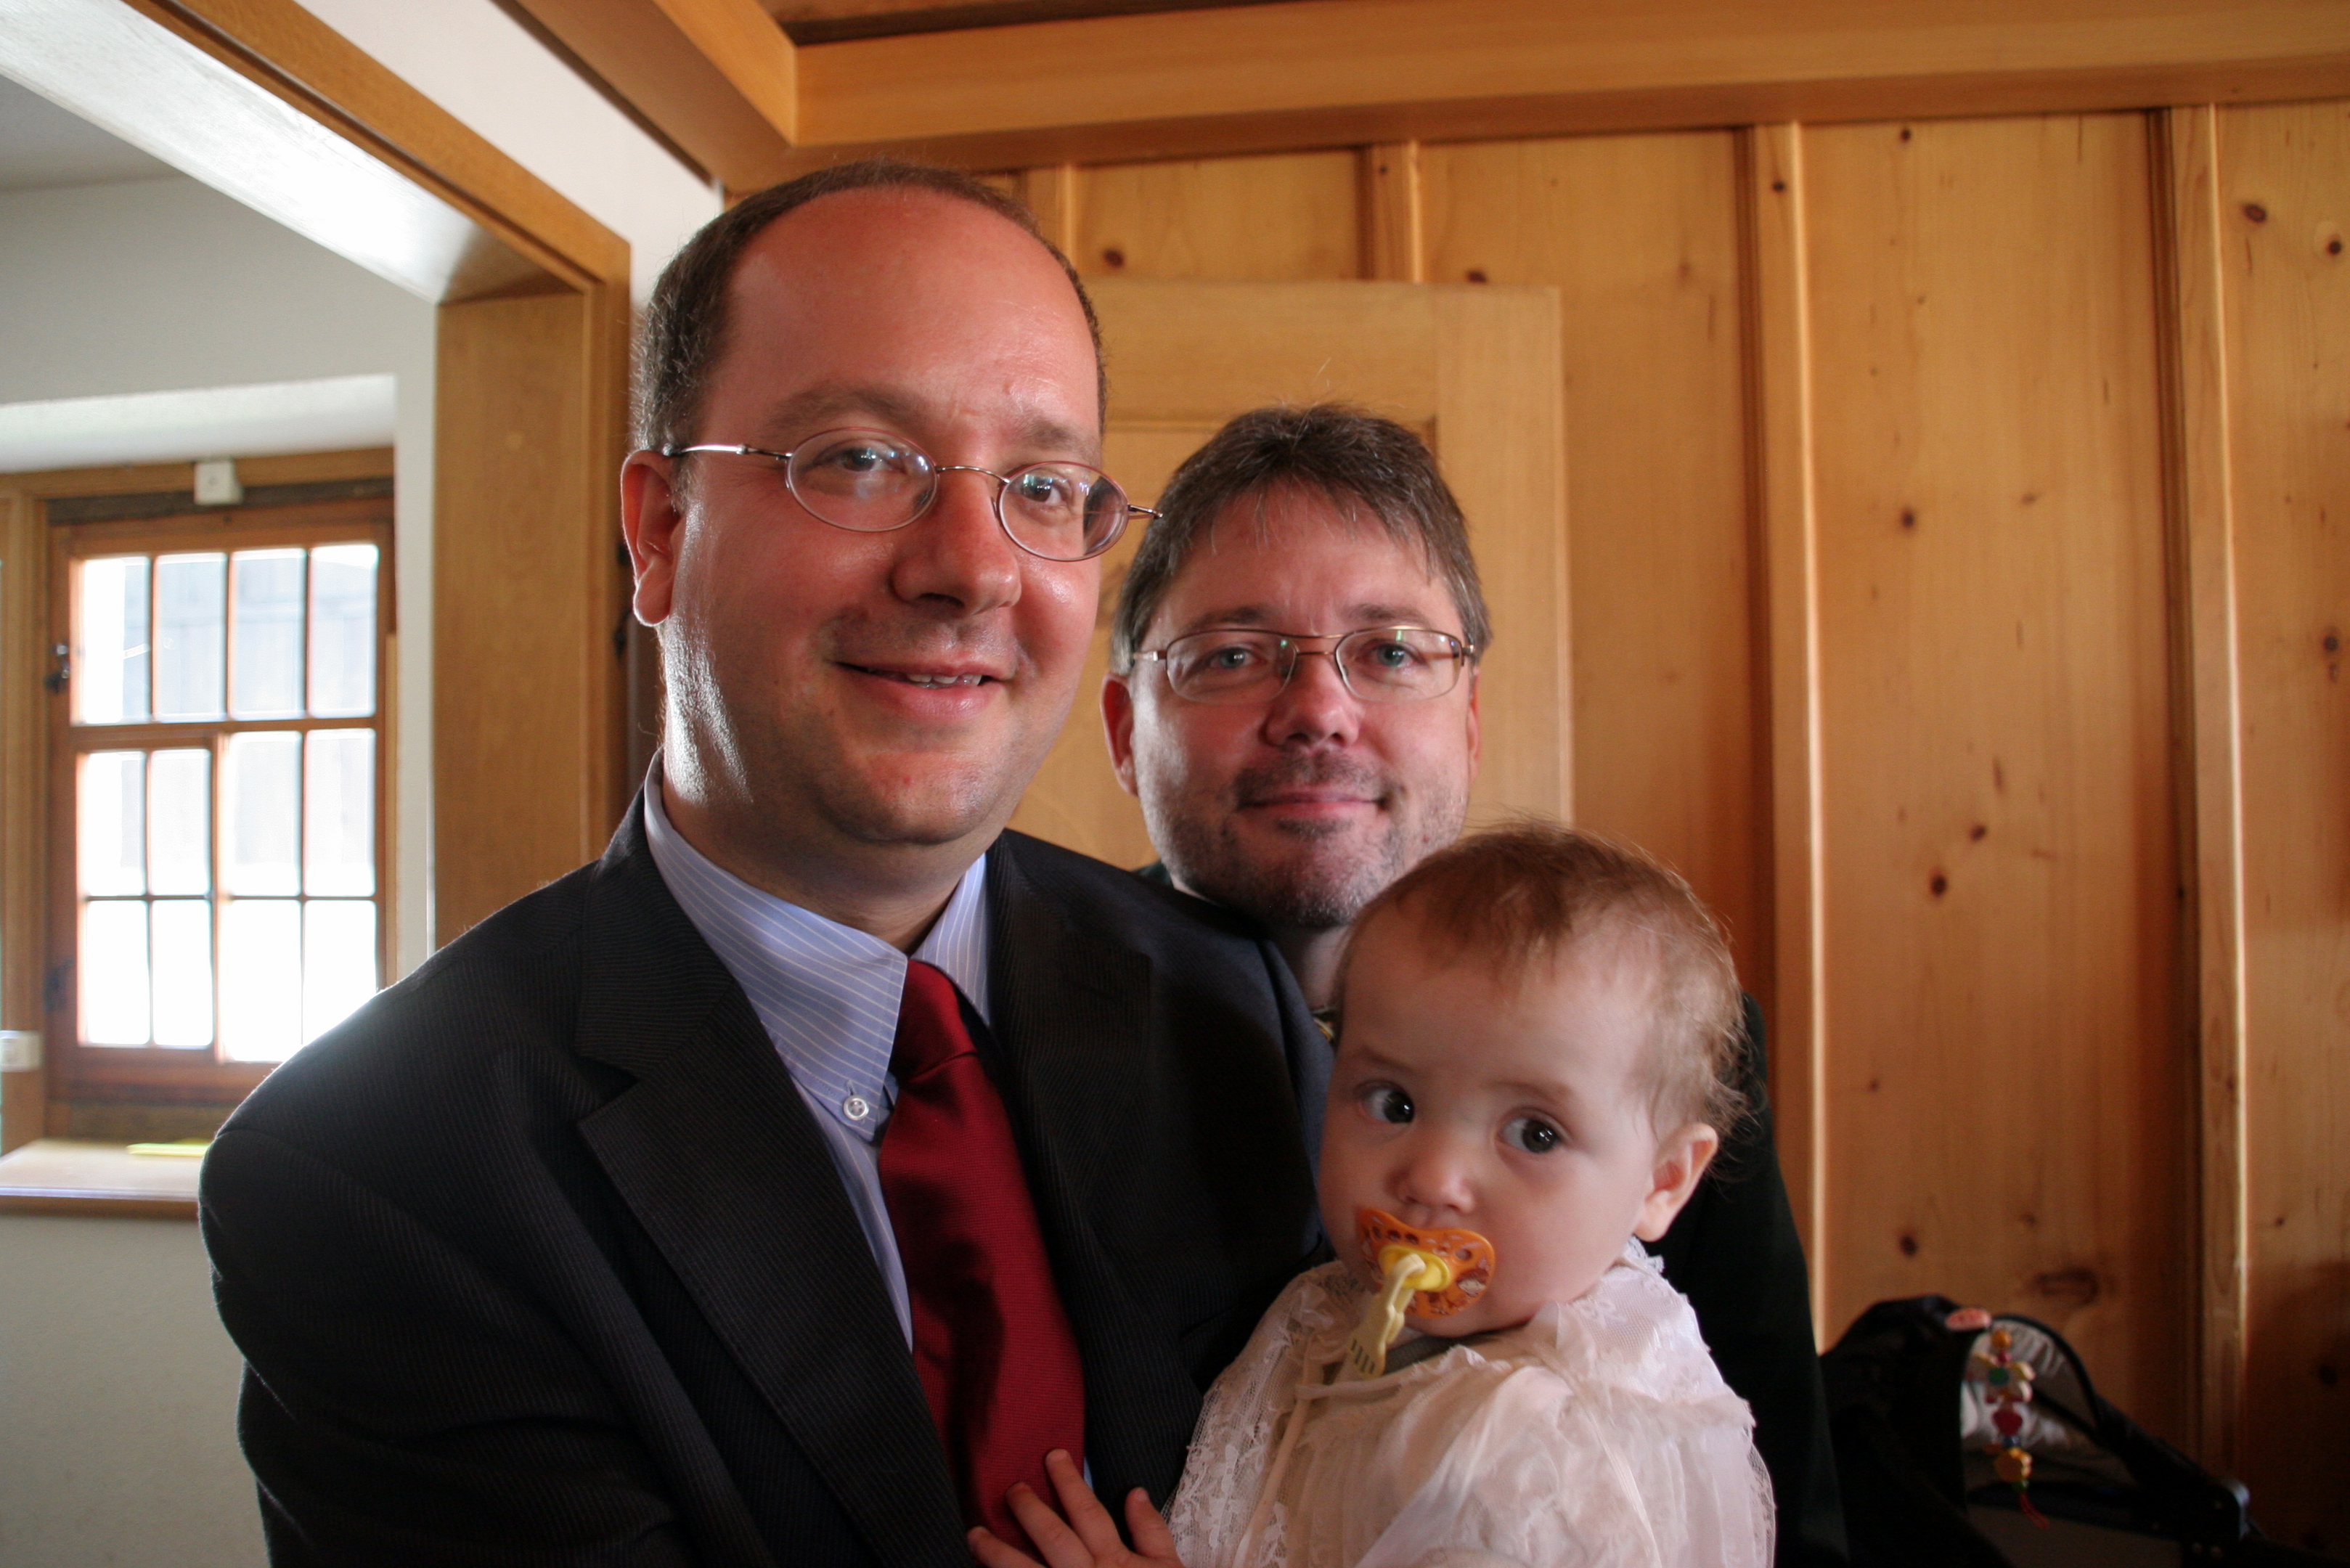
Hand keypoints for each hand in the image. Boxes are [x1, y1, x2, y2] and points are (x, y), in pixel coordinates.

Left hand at [967, 1449, 1185, 1567]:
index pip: (1087, 1512)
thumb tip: (1135, 1493)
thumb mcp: (1167, 1567)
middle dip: (1029, 1510)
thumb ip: (1150, 1531)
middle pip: (1052, 1536)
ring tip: (975, 1535)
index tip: (1053, 1456)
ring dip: (997, 1553)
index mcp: (1112, 1559)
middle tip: (1011, 1489)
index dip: (1069, 1482)